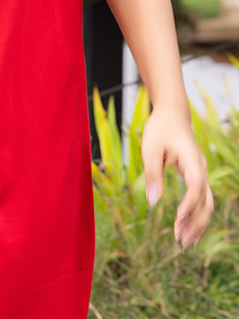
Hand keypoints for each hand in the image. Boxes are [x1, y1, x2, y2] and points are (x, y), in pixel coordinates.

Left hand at [141, 105, 213, 247]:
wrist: (172, 114)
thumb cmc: (160, 129)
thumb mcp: (150, 147)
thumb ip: (152, 173)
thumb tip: (152, 202)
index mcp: (191, 158)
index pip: (196, 185)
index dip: (190, 203)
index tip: (178, 219)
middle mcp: (201, 168)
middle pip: (206, 200)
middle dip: (196, 222)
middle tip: (181, 240)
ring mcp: (201, 173)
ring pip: (206, 202)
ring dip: (198, 223)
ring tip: (185, 242)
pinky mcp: (196, 176)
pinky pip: (201, 199)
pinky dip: (196, 215)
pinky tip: (187, 229)